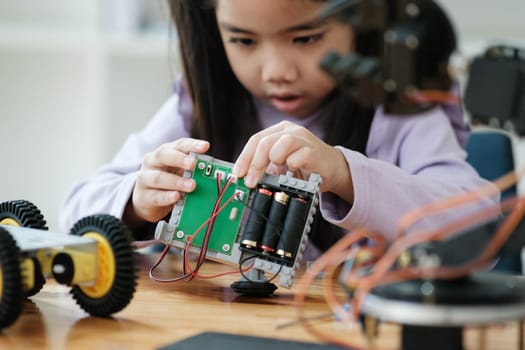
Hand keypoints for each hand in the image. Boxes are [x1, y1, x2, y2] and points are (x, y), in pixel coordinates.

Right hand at [126, 138, 209, 224]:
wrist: (146, 200)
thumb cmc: (167, 182)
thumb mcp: (179, 172)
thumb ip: (193, 170)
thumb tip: (212, 172)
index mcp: (165, 153)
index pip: (179, 145)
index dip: (192, 145)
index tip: (205, 146)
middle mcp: (153, 162)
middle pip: (164, 155)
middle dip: (180, 159)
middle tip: (193, 164)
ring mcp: (146, 179)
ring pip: (159, 177)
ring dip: (177, 181)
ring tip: (192, 186)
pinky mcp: (144, 196)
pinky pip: (155, 196)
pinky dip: (167, 197)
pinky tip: (176, 197)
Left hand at [232, 121, 353, 202]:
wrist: (332, 169)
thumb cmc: (304, 166)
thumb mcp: (279, 163)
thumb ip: (263, 166)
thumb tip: (242, 177)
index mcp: (279, 130)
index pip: (255, 140)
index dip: (244, 158)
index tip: (238, 174)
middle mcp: (291, 130)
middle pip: (265, 142)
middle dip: (254, 164)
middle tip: (251, 182)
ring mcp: (304, 139)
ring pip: (282, 143)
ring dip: (275, 160)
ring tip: (279, 170)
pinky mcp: (314, 151)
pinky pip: (299, 156)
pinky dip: (292, 165)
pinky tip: (294, 171)